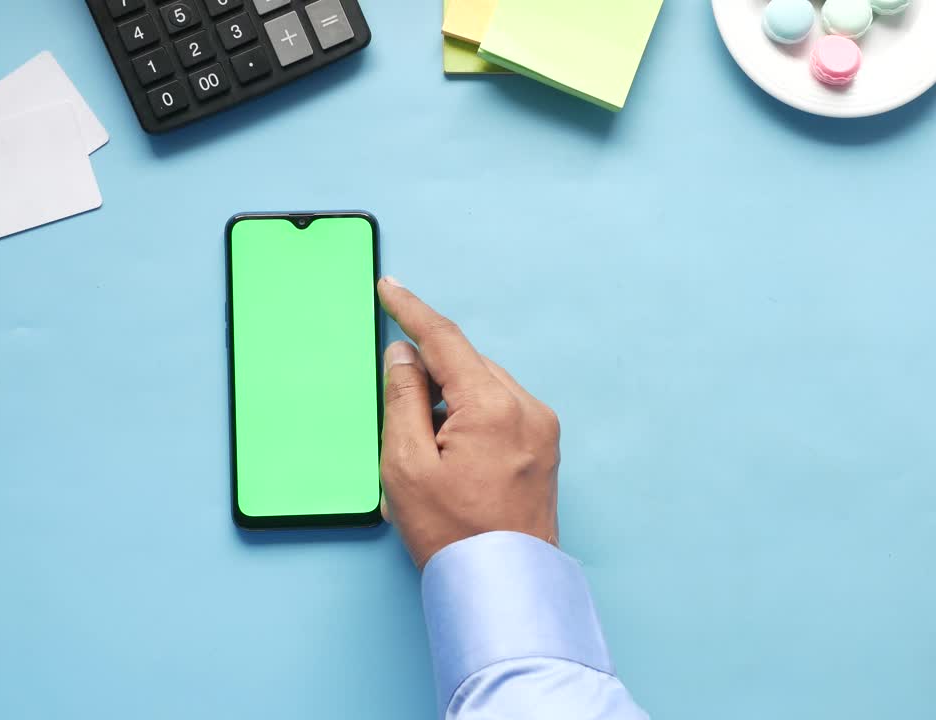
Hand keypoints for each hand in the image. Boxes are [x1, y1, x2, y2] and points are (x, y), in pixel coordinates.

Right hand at [377, 277, 560, 569]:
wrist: (503, 586)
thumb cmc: (454, 535)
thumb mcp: (406, 465)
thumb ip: (403, 399)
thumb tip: (404, 355)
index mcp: (493, 407)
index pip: (445, 340)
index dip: (412, 311)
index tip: (390, 289)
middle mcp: (527, 408)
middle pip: (466, 365)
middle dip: (429, 378)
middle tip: (403, 423)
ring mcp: (542, 428)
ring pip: (483, 387)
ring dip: (450, 403)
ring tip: (430, 459)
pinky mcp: (545, 446)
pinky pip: (501, 411)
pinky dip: (471, 420)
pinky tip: (454, 461)